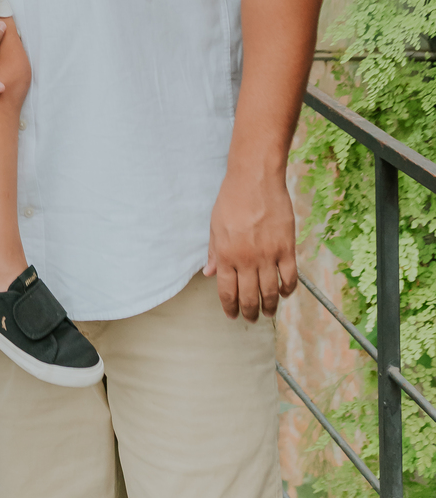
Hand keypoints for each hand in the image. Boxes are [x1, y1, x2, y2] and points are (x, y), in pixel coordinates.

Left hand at [204, 167, 297, 320]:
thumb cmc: (232, 199)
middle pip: (250, 297)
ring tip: (268, 312)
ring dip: (269, 307)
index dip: (230, 308)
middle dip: (250, 312)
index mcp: (226, 255)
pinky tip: (284, 293)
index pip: (228, 292)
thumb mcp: (215, 225)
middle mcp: (247, 260)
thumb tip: (209, 273)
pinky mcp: (287, 248)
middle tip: (251, 318)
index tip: (233, 315)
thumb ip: (214, 252)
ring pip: (270, 293)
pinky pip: (290, 278)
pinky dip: (288, 290)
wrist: (255, 179)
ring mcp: (268, 255)